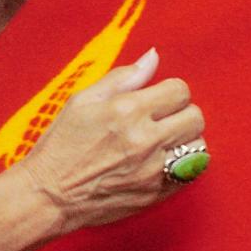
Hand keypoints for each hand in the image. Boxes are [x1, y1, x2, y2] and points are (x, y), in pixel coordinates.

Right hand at [19, 48, 204, 234]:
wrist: (52, 194)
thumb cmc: (62, 144)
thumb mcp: (82, 100)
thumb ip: (122, 77)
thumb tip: (152, 57)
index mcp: (126, 110)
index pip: (179, 91)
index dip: (170, 90)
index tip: (157, 97)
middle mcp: (145, 139)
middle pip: (195, 117)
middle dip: (181, 112)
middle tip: (161, 117)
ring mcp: (154, 169)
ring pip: (199, 146)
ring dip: (185, 139)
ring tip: (162, 140)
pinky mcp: (158, 193)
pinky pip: (191, 173)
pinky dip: (182, 163)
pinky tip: (160, 160)